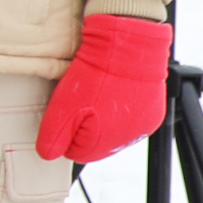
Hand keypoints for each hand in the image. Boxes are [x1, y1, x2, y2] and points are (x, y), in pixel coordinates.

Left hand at [38, 14, 172, 165]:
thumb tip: (48, 155)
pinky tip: (112, 92)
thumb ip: (53, 137)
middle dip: (83, 125)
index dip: (65, 133)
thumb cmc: (96, 76)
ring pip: (114, 130)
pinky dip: (119, 109)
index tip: (64, 114)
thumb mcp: (63, 108)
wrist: (128, 47)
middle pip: (96, 142)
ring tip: (95, 93)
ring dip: (102, 117)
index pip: (76, 153)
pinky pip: (131, 118)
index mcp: (107, 143)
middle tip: (79, 100)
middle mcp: (130, 139)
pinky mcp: (153, 111)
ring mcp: (144, 125)